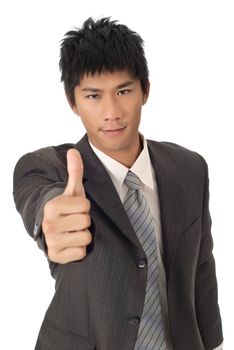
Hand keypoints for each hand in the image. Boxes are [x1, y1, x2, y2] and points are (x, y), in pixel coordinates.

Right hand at [42, 149, 91, 263]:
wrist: (54, 230)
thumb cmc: (67, 208)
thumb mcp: (72, 191)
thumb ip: (75, 171)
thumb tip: (73, 151)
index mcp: (52, 206)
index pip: (85, 206)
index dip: (84, 207)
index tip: (75, 209)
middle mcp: (48, 224)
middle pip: (85, 221)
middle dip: (84, 221)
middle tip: (74, 221)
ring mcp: (51, 241)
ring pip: (85, 237)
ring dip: (83, 235)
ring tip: (73, 231)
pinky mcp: (56, 256)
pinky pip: (81, 252)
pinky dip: (79, 249)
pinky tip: (71, 243)